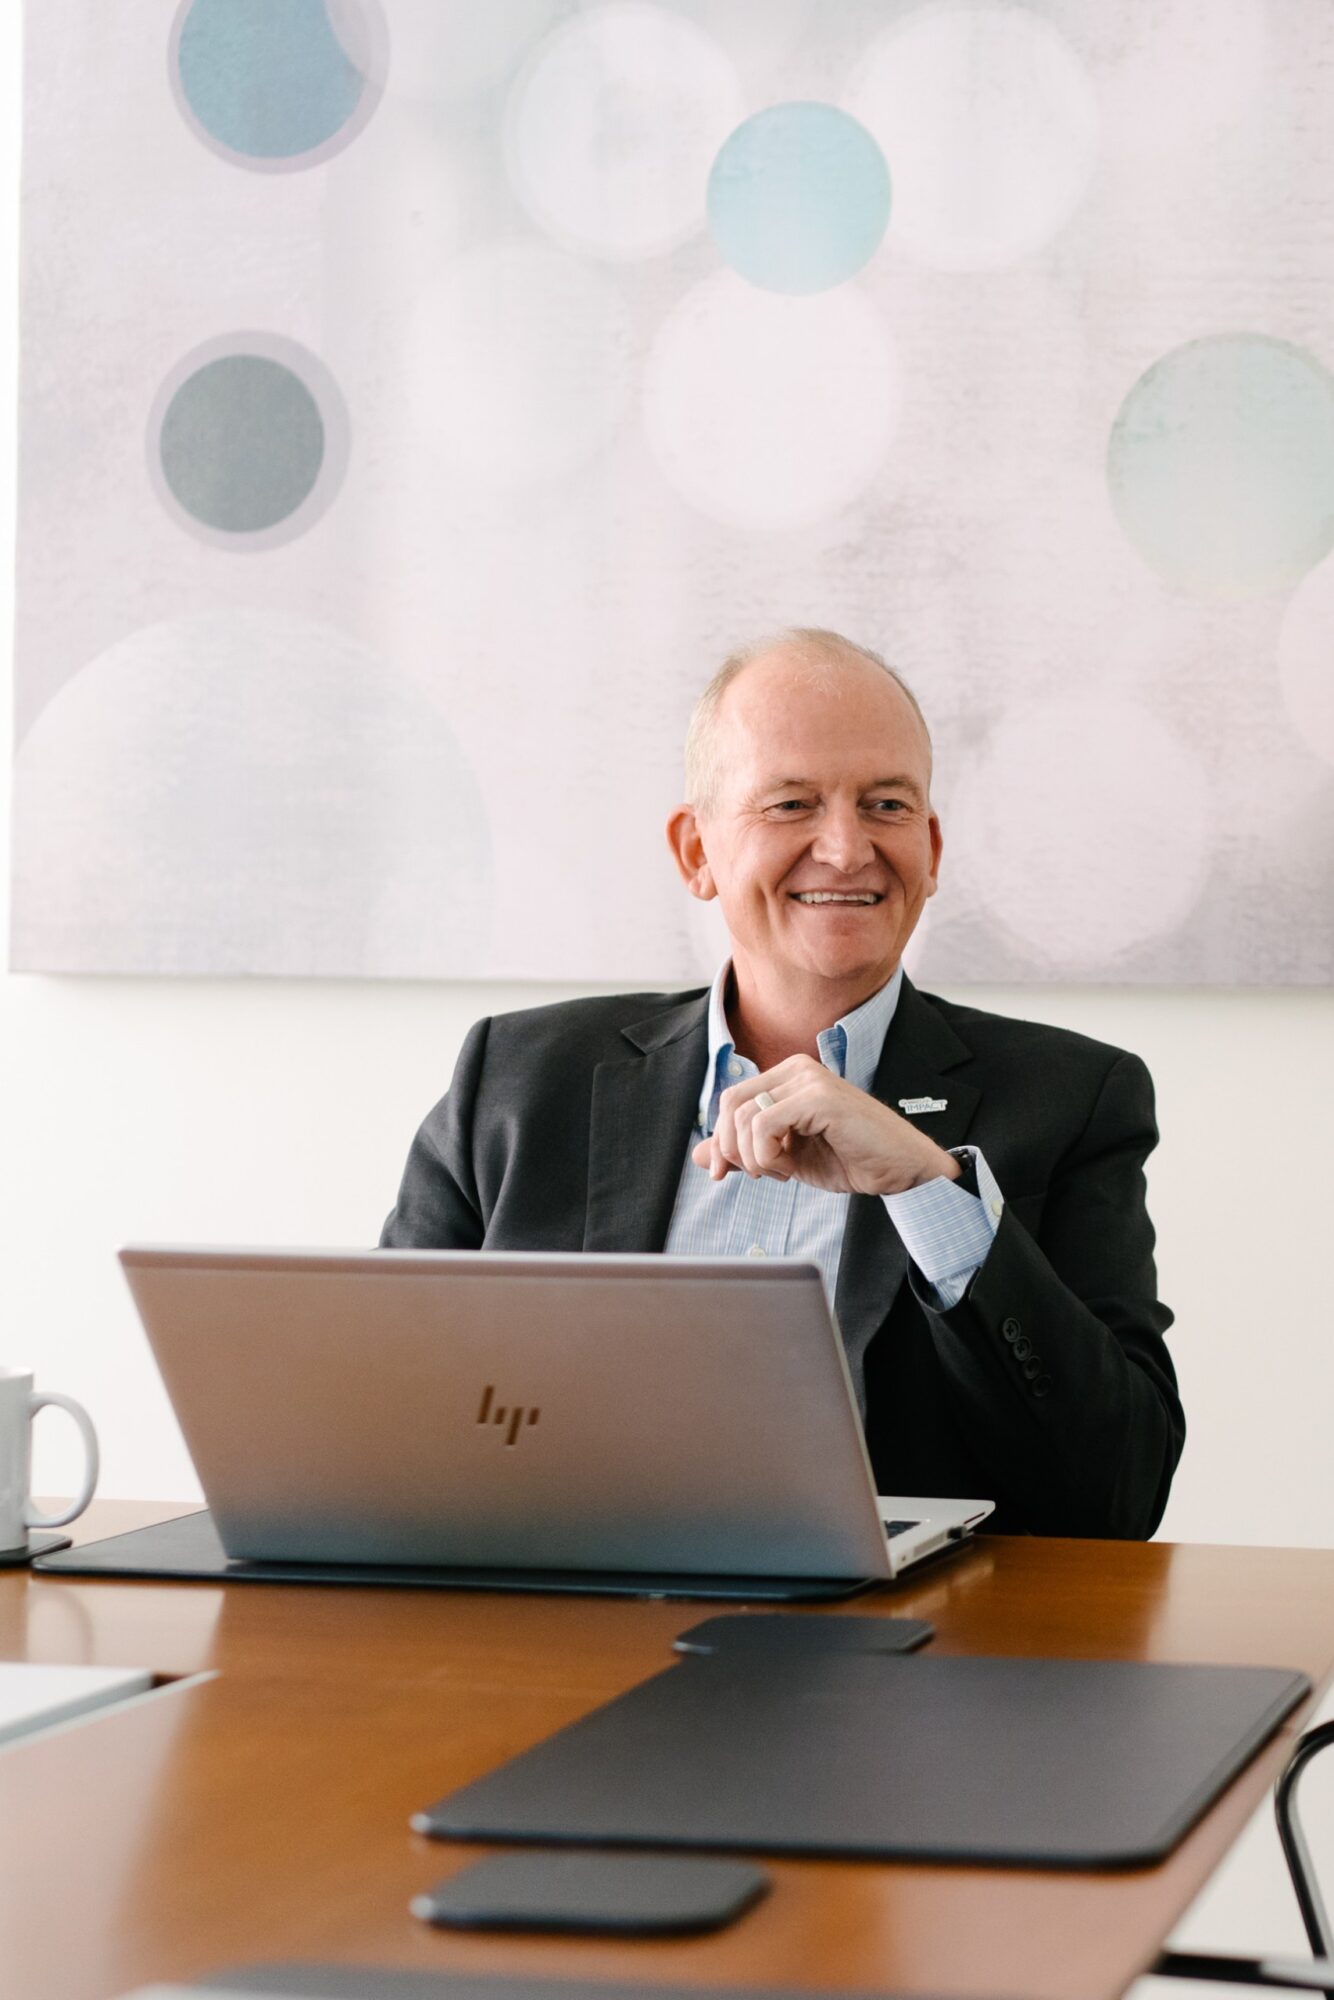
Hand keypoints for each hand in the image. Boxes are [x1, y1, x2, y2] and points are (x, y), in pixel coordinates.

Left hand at [691, 1056, 961, 1197]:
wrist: (899, 1169)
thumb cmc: (850, 1159)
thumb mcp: (785, 1159)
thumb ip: (744, 1152)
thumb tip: (700, 1155)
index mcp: (789, 1077)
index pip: (731, 1099)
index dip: (720, 1138)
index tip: (723, 1172)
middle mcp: (797, 1069)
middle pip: (730, 1103)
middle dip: (730, 1147)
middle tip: (754, 1174)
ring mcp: (809, 1080)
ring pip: (744, 1114)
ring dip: (753, 1155)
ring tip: (780, 1170)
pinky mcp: (819, 1098)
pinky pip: (764, 1123)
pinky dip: (765, 1154)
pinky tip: (787, 1168)